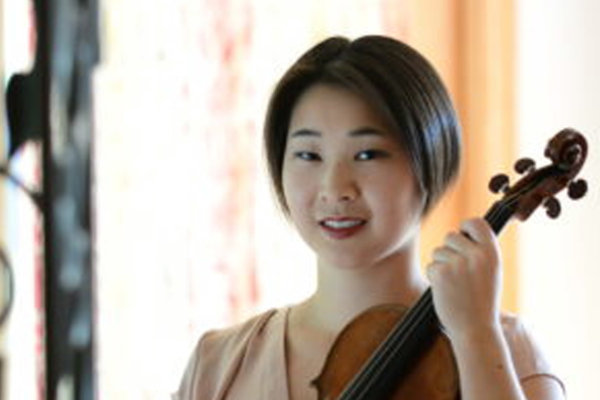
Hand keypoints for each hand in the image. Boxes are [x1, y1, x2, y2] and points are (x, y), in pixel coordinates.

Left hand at [426, 218, 502, 342]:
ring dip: (441, 265)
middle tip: (457, 271)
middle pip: (450, 236)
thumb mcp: (491, 272)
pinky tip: (446, 291)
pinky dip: (434, 277)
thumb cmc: (482, 302)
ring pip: (438, 252)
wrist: (476, 329)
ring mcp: (458, 264)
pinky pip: (431, 266)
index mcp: (492, 254)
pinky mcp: (441, 273)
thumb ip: (480, 252)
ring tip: (454, 284)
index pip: (476, 223)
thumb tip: (462, 231)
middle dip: (449, 250)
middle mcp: (476, 255)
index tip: (463, 233)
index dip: (466, 226)